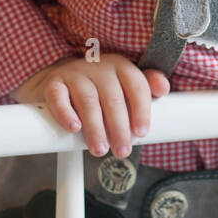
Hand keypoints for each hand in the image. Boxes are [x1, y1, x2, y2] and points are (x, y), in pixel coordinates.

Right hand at [10, 53, 169, 157]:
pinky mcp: (53, 84)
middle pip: (112, 97)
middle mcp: (99, 67)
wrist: (59, 83)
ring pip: (87, 99)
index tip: (142, 133)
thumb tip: (163, 88)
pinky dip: (65, 113)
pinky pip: (58, 97)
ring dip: (95, 127)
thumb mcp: (124, 87)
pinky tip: (73, 127)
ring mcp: (74, 73)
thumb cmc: (98, 91)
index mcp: (121, 67)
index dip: (141, 110)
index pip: (136, 85)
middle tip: (122, 150)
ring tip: (99, 149)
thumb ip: (146, 89)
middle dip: (119, 127)